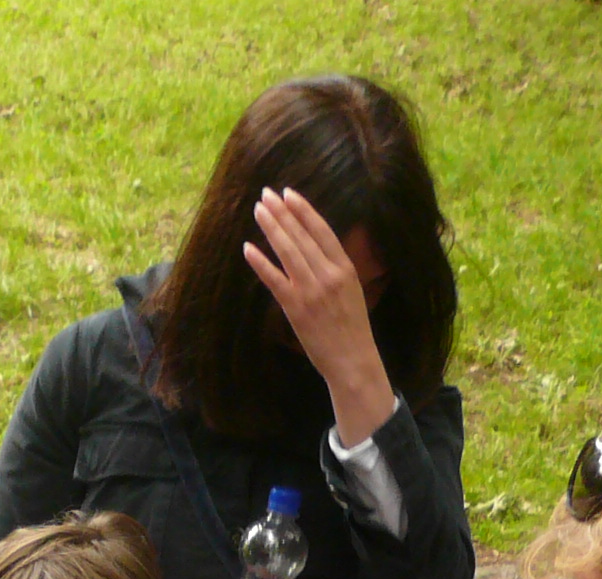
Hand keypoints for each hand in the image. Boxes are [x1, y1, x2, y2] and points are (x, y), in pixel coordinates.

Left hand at [241, 186, 387, 433]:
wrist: (353, 361)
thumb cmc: (352, 328)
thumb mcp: (352, 290)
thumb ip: (335, 268)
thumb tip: (315, 248)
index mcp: (345, 268)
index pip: (321, 231)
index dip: (303, 210)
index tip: (289, 193)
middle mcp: (328, 275)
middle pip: (301, 236)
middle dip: (282, 213)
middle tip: (266, 194)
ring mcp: (311, 291)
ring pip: (288, 251)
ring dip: (272, 228)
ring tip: (259, 210)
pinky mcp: (296, 308)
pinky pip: (274, 280)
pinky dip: (261, 263)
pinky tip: (248, 248)